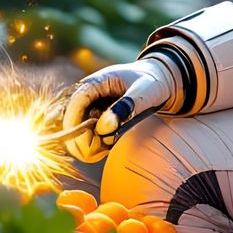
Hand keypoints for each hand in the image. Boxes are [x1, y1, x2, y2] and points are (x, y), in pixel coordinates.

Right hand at [61, 55, 179, 162]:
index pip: (75, 104)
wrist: (159, 79)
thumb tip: (104, 128)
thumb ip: (126, 107)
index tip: (82, 144)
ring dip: (88, 142)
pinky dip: (95, 142)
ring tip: (106, 146)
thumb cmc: (152, 81)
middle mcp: (89, 93)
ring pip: (79, 128)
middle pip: (72, 119)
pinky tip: (107, 145)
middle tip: (96, 153)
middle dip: (80, 138)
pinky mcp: (97, 115)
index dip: (74, 125)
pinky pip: (90, 132)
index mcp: (96, 82)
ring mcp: (92, 105)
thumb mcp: (144, 92)